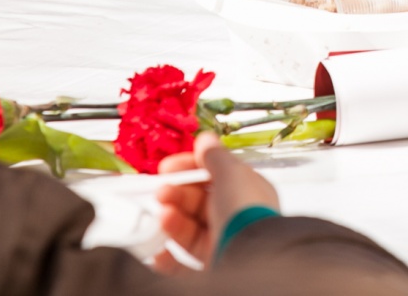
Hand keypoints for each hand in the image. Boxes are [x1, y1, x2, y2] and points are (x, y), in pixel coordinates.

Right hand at [152, 133, 280, 270]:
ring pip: (188, 229)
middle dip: (176, 194)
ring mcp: (222, 242)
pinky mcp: (211, 268)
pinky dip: (167, 259)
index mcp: (246, 191)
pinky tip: (158, 252)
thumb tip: (205, 139)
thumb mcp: (232, 174)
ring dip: (170, 221)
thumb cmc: (246, 214)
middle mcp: (235, 216)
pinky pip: (183, 265)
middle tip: (161, 192)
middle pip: (197, 202)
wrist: (250, 260)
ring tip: (163, 217)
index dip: (189, 168)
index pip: (214, 175)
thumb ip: (215, 156)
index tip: (167, 167)